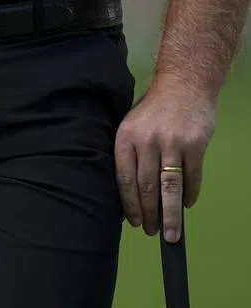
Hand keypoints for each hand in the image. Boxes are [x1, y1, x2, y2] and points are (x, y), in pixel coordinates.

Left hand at [114, 78, 215, 242]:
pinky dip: (189, 195)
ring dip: (170, 214)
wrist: (181, 87)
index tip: (133, 222)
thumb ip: (130, 155)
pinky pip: (192, 177)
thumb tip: (130, 193)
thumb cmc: (152, 110)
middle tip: (151, 232)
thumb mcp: (131, 126)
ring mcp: (171, 143)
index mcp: (126, 137)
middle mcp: (147, 141)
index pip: (124, 177)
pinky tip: (186, 205)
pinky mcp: (194, 145)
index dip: (129, 203)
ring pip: (170, 187)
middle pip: (147, 186)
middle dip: (149, 214)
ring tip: (170, 233)